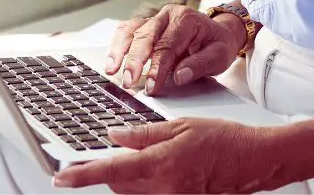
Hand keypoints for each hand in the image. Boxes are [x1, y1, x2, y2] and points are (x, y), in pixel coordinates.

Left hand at [53, 118, 277, 193]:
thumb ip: (145, 133)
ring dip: (128, 176)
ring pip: (133, 192)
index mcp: (161, 164)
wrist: (251, 162)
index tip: (61, 177)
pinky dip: (146, 182)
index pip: (111, 170)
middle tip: (110, 150)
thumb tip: (115, 135)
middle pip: (118, 185)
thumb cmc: (223, 139)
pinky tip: (159, 167)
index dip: (82, 175)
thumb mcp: (182, 125)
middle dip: (109, 169)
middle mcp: (162, 188)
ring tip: (143, 156)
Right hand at [104, 4, 245, 92]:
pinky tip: (111, 59)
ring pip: (132, 30)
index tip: (150, 87)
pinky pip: (128, 30)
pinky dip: (117, 43)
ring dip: (120, 50)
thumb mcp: (219, 55)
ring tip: (112, 70)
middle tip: (128, 82)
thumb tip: (180, 76)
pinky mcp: (147, 25)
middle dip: (134, 60)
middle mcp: (168, 15)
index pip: (167, 46)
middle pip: (146, 36)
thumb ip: (200, 64)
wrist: (219, 32)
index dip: (157, 68)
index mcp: (186, 19)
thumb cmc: (218, 44)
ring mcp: (155, 18)